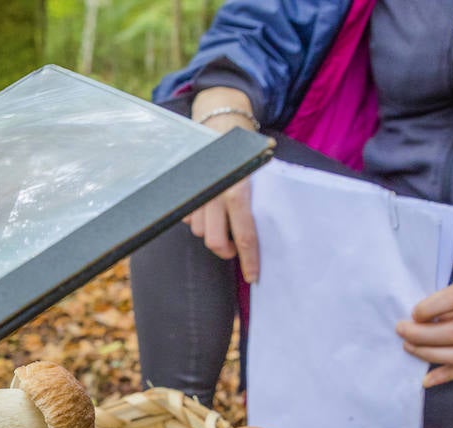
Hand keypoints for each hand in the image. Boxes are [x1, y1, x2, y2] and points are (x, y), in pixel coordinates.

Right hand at [186, 87, 260, 281]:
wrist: (216, 126)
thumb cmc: (242, 150)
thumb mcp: (257, 170)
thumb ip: (260, 196)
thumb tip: (269, 225)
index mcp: (238, 191)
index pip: (246, 235)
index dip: (250, 260)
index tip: (253, 277)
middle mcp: (215, 196)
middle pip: (217, 242)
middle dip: (227, 252)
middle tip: (235, 250)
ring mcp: (196, 196)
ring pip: (202, 234)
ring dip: (214, 234)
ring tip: (223, 225)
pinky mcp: (184, 195)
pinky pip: (190, 221)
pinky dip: (199, 222)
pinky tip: (208, 211)